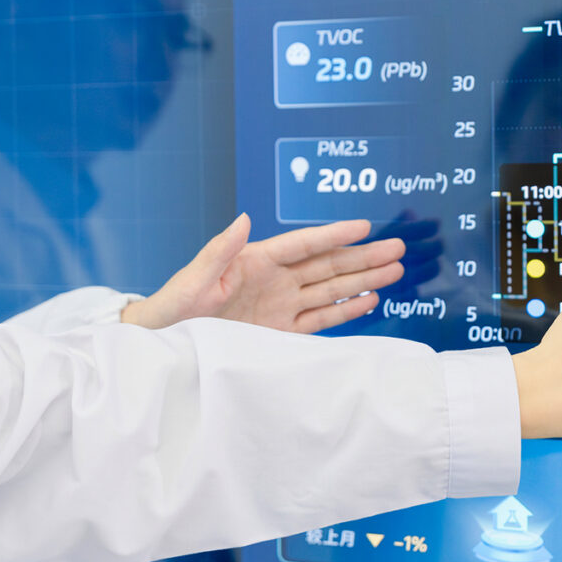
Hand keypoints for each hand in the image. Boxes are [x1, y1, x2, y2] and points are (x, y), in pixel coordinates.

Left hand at [121, 214, 404, 332]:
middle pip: (328, 265)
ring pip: (332, 289)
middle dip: (363, 256)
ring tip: (394, 271)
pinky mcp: (282, 331)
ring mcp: (282, 305)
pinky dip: (345, 310)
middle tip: (397, 247)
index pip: (305, 245)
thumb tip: (244, 218)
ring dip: (363, 280)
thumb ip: (220, 250)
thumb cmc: (173, 306)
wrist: (165, 343)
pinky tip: (368, 300)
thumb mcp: (194, 278)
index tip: (365, 226)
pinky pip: (321, 318)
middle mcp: (276, 280)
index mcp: (257, 261)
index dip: (335, 235)